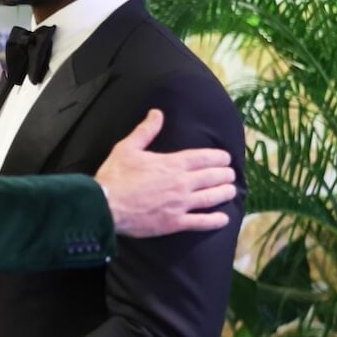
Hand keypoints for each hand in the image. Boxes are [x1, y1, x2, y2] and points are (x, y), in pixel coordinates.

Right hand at [96, 109, 236, 236]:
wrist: (106, 205)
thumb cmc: (115, 176)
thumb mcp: (127, 148)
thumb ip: (145, 131)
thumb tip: (157, 113)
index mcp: (172, 163)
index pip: (204, 158)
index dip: (218, 157)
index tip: (226, 158)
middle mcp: (182, 183)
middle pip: (213, 177)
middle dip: (225, 174)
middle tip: (230, 174)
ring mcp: (181, 204)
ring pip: (212, 198)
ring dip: (225, 193)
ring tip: (230, 191)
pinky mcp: (175, 223)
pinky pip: (202, 222)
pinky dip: (215, 220)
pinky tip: (224, 219)